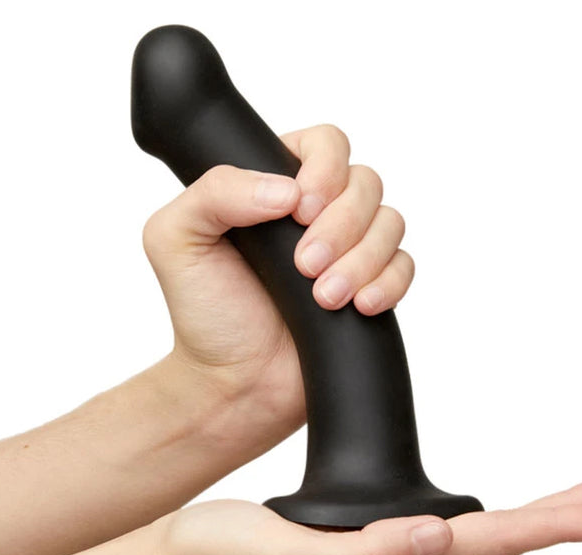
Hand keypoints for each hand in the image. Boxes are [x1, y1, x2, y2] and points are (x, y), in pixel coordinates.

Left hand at [142, 125, 411, 442]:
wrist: (234, 383)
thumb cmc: (205, 313)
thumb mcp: (177, 239)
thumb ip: (214, 192)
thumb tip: (285, 187)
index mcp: (273, 186)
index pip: (323, 144)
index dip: (324, 168)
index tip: (299, 210)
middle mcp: (317, 213)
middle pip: (365, 181)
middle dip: (341, 224)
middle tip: (304, 266)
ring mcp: (348, 250)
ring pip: (390, 221)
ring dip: (362, 259)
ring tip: (324, 298)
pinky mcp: (370, 287)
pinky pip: (404, 266)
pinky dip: (388, 283)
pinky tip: (359, 305)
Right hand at [152, 477, 581, 554]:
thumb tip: (436, 539)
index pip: (486, 545)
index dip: (552, 527)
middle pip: (494, 537)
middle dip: (560, 516)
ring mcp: (374, 544)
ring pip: (469, 528)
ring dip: (526, 514)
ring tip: (572, 501)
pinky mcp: (353, 526)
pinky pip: (429, 514)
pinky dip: (472, 507)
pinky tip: (468, 503)